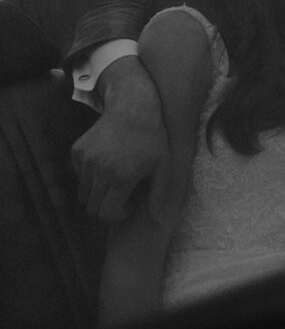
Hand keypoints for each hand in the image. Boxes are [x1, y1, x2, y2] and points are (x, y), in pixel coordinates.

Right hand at [71, 56, 169, 221]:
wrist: (132, 107)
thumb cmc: (152, 138)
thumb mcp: (163, 166)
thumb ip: (159, 195)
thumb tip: (159, 221)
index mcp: (121, 178)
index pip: (106, 213)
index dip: (118, 214)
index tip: (129, 203)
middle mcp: (99, 171)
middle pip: (92, 207)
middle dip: (107, 206)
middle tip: (122, 193)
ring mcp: (85, 160)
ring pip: (83, 193)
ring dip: (97, 193)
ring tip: (114, 179)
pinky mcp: (77, 151)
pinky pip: (78, 175)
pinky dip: (88, 177)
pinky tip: (106, 164)